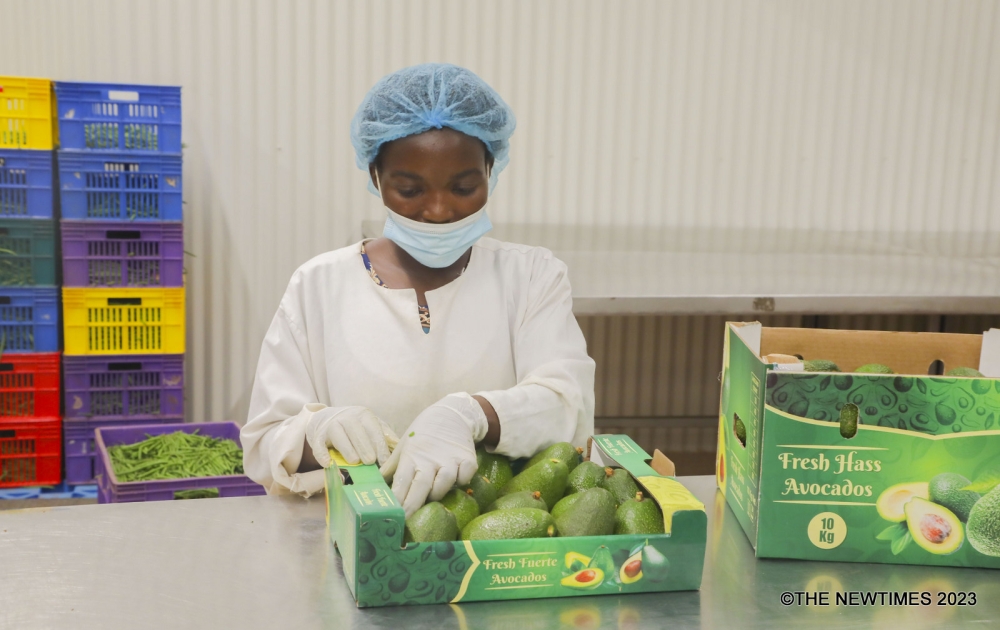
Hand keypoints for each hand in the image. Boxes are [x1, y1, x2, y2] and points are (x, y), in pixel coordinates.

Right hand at [305, 406, 398, 466]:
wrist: (327, 419)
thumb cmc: (356, 427)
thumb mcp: (371, 427)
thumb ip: (385, 436)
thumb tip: (400, 448)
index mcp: (363, 415)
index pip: (373, 429)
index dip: (379, 445)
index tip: (385, 461)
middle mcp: (347, 417)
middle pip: (355, 430)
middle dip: (364, 446)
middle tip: (370, 461)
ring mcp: (331, 425)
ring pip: (338, 434)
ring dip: (347, 448)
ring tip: (354, 461)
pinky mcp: (317, 436)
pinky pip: (318, 444)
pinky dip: (322, 454)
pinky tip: (327, 463)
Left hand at [380, 393, 488, 516]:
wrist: (451, 414)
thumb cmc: (423, 434)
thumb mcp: (404, 446)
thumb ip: (391, 467)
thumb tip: (372, 484)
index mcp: (412, 455)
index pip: (402, 480)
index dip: (397, 498)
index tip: (390, 513)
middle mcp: (430, 458)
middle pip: (421, 486)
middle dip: (412, 506)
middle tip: (405, 521)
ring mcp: (450, 459)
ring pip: (444, 483)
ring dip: (437, 494)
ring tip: (431, 498)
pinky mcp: (467, 458)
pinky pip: (465, 476)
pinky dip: (461, 481)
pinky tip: (456, 482)